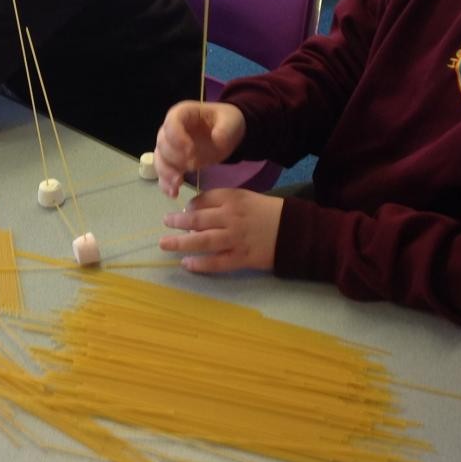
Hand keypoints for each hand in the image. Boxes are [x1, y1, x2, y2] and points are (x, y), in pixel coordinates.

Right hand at [153, 101, 245, 197]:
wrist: (227, 132)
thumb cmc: (226, 121)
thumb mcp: (230, 121)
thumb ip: (224, 130)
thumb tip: (217, 140)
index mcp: (183, 114)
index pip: (171, 123)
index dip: (177, 137)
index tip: (190, 151)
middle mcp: (171, 129)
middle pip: (162, 143)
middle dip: (173, 158)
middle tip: (191, 167)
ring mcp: (170, 146)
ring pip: (160, 160)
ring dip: (166, 174)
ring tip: (177, 185)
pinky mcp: (174, 162)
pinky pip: (163, 173)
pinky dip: (166, 183)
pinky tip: (173, 193)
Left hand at [159, 188, 282, 273]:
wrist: (294, 231)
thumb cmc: (269, 212)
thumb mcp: (247, 197)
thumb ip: (223, 201)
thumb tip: (195, 211)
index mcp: (233, 198)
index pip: (204, 199)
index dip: (191, 205)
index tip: (185, 211)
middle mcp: (231, 217)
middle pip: (198, 219)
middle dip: (178, 221)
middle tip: (166, 223)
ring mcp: (235, 239)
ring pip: (202, 241)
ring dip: (181, 243)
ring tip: (166, 244)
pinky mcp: (241, 258)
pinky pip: (215, 262)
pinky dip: (199, 264)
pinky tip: (187, 264)